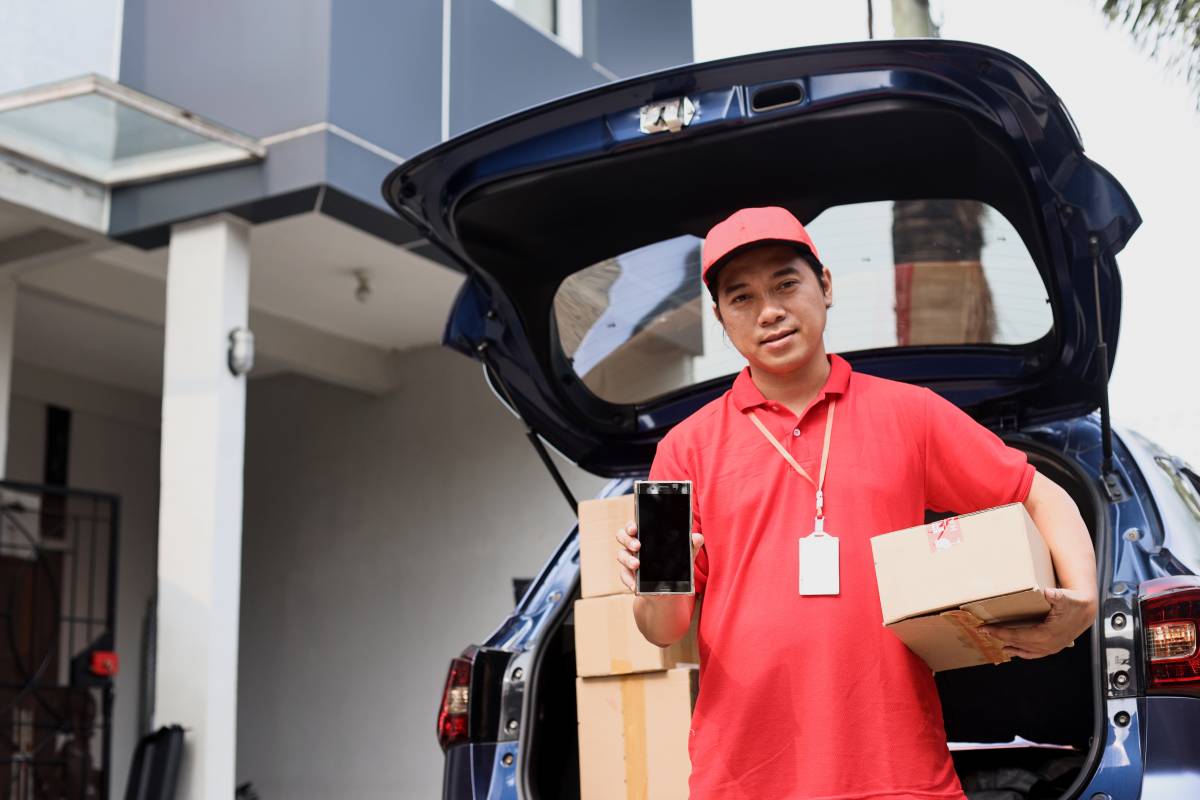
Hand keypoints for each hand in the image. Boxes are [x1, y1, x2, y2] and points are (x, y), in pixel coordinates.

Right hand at [614, 520, 703, 592]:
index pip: (633, 526)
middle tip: (637, 546)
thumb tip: (697, 537)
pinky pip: (624, 575)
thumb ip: (691, 545)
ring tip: (637, 565)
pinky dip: (628, 580)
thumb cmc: (674, 564)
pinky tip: (634, 585)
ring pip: (621, 555)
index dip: (631, 525)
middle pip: (622, 536)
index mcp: (646, 535)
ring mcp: (629, 559)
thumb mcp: (685, 555)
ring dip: (627, 559)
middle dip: (628, 540)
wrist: (668, 589)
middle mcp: (634, 545)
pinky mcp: (628, 575)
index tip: (635, 528)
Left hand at [980, 587, 1097, 659]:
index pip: (1016, 635)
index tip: (984, 628)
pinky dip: (1023, 653)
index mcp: (1045, 634)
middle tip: (983, 632)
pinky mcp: (1053, 648)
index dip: (999, 633)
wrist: (1086, 611)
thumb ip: (1056, 596)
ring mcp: (1050, 648)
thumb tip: (1048, 593)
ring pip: (1025, 651)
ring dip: (1011, 648)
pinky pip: (1034, 654)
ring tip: (997, 644)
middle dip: (1000, 638)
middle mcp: (1047, 645)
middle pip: (1018, 643)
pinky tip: (1014, 651)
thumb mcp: (1065, 597)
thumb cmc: (1073, 603)